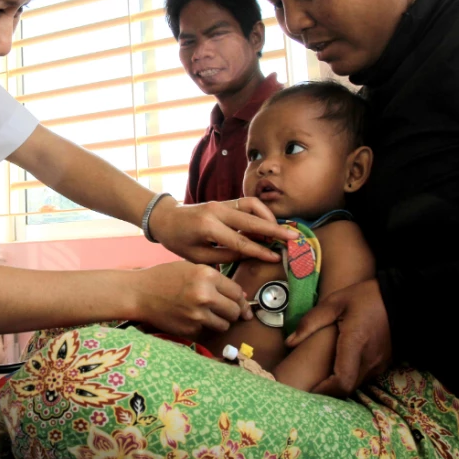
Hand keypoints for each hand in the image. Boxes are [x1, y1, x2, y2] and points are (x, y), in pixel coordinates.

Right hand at [132, 261, 253, 336]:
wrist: (140, 293)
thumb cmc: (165, 277)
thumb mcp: (191, 268)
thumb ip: (216, 280)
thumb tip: (241, 296)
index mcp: (207, 276)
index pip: (237, 292)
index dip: (241, 300)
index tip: (242, 305)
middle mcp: (205, 295)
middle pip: (235, 311)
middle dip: (233, 312)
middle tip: (226, 310)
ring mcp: (197, 314)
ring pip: (224, 325)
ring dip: (220, 321)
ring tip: (208, 314)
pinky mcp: (190, 328)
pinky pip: (206, 330)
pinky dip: (203, 326)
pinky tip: (190, 317)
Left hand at [147, 196, 298, 264]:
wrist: (165, 218)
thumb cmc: (178, 241)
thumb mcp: (198, 257)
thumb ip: (225, 257)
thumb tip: (251, 256)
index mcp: (208, 228)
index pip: (241, 241)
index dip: (260, 250)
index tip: (276, 257)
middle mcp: (217, 211)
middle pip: (252, 220)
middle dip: (274, 230)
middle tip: (293, 238)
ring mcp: (221, 203)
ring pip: (253, 205)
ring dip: (269, 218)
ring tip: (279, 232)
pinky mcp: (224, 201)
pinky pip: (247, 203)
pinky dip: (261, 212)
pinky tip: (267, 224)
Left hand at [286, 279, 391, 396]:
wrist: (402, 299)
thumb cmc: (367, 297)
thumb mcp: (335, 302)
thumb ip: (311, 321)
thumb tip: (289, 343)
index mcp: (355, 344)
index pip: (342, 382)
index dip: (324, 391)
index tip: (307, 391)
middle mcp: (369, 359)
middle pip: (347, 388)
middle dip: (327, 392)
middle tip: (306, 388)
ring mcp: (379, 363)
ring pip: (355, 384)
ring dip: (338, 386)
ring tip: (317, 380)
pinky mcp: (383, 364)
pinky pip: (363, 378)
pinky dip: (348, 378)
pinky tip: (335, 371)